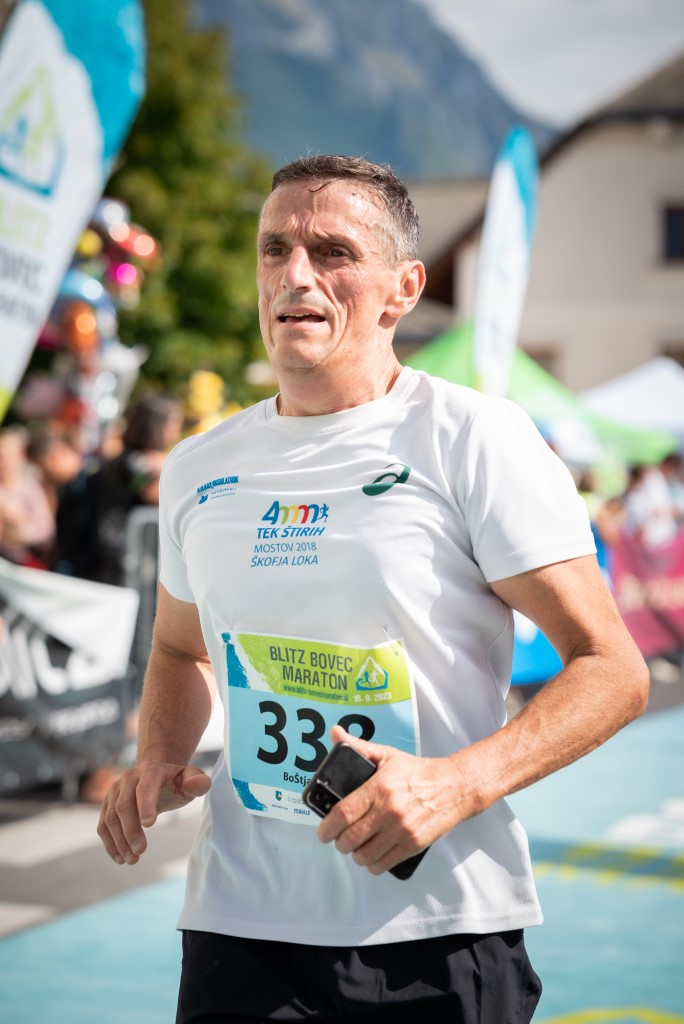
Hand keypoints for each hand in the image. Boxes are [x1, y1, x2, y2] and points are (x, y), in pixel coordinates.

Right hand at [97, 762, 210, 864]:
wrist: (156, 776)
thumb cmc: (176, 781)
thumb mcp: (190, 779)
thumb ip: (197, 781)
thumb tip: (202, 784)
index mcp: (150, 771)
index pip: (145, 787)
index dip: (146, 805)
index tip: (150, 825)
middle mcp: (128, 779)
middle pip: (124, 806)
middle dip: (130, 830)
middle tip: (141, 851)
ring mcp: (114, 792)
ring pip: (110, 818)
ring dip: (119, 841)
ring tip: (133, 860)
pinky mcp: (107, 805)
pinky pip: (103, 826)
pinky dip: (110, 843)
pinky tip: (120, 858)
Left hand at [316, 726, 467, 874]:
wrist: (454, 787)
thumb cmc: (418, 772)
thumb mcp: (387, 755)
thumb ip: (358, 746)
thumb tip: (335, 732)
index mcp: (379, 788)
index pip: (343, 813)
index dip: (326, 827)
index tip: (322, 832)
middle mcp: (389, 811)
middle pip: (351, 838)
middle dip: (338, 843)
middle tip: (337, 839)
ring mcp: (402, 830)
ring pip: (365, 855)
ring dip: (354, 855)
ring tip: (354, 847)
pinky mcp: (413, 845)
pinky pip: (384, 864)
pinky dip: (372, 864)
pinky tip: (371, 856)